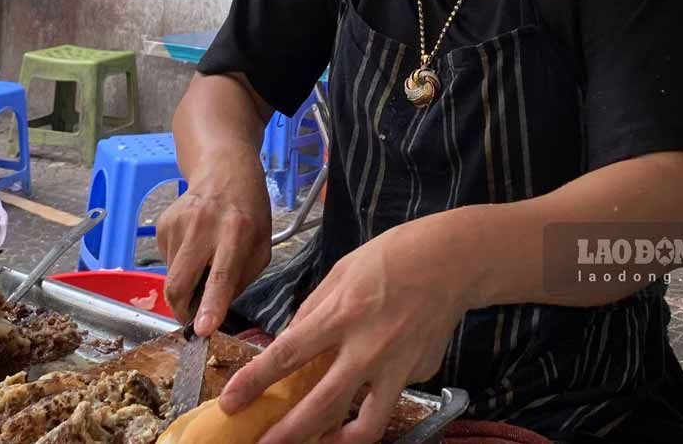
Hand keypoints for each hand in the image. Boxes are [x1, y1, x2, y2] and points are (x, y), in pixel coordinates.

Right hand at [157, 154, 271, 335]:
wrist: (224, 170)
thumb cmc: (250, 212)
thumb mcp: (262, 246)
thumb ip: (241, 279)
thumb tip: (212, 311)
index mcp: (237, 231)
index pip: (222, 274)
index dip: (211, 305)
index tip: (202, 329)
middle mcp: (203, 225)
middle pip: (179, 283)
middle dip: (182, 311)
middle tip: (192, 318)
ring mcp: (178, 223)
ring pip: (171, 277)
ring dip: (185, 283)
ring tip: (204, 261)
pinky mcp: (162, 224)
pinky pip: (167, 261)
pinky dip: (180, 264)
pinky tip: (195, 245)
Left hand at [217, 217, 468, 443]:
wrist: (451, 261)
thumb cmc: (391, 257)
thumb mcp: (341, 272)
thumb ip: (314, 311)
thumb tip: (291, 342)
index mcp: (342, 314)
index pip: (288, 355)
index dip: (255, 382)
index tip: (231, 402)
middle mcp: (369, 347)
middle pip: (323, 405)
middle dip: (288, 433)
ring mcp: (398, 367)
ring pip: (366, 425)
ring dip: (335, 443)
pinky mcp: (420, 374)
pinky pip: (391, 394)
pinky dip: (376, 396)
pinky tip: (372, 383)